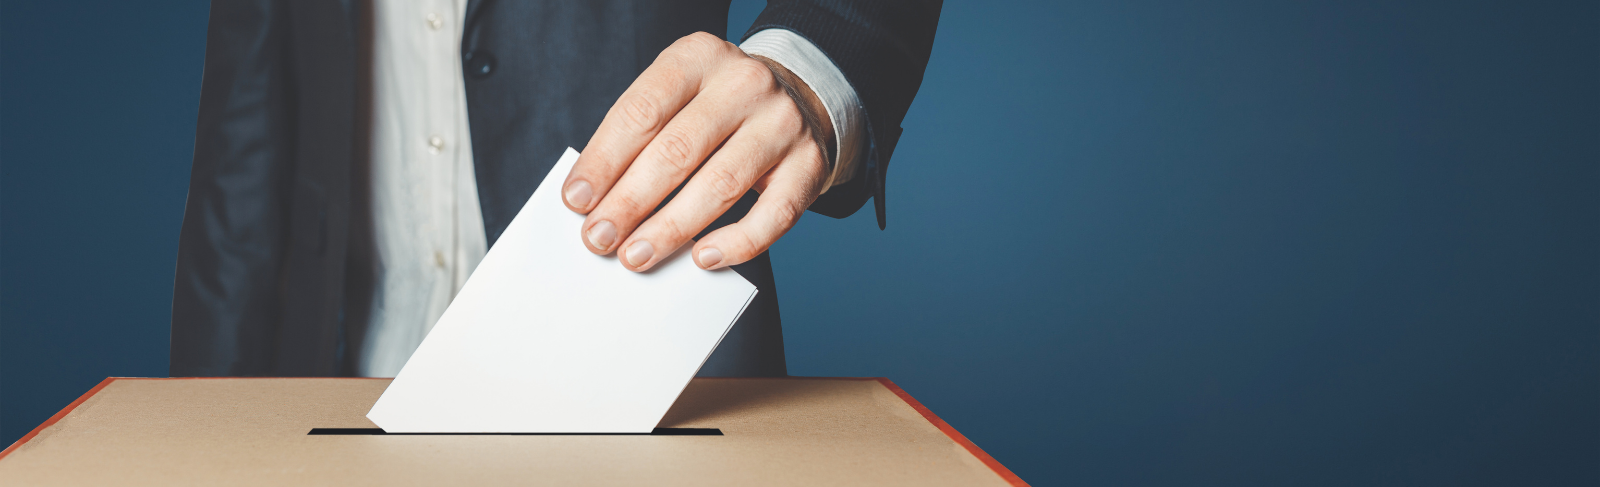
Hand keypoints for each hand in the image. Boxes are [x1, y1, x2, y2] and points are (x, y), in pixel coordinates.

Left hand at [561, 32, 833, 271]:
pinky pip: (773, 215)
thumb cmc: (717, 108)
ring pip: (721, 185)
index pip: (642, 111)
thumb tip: (595, 201)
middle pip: (677, 150)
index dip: (604, 160)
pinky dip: (736, 244)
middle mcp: (744, 84)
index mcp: (698, 57)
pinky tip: (703, 258)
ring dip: (671, 228)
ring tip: (636, 255)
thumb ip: (640, 137)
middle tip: (599, 238)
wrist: (800, 98)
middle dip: (630, 202)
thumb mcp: (677, 97)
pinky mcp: (810, 165)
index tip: (576, 201)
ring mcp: (782, 124)